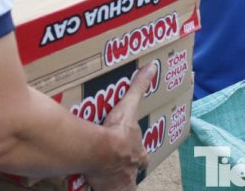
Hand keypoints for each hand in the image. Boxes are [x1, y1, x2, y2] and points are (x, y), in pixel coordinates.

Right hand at [85, 64, 156, 189]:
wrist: (103, 153)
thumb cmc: (117, 132)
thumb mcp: (129, 106)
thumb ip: (139, 87)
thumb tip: (152, 66)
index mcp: (138, 153)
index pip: (142, 155)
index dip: (139, 154)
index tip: (137, 154)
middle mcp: (131, 169)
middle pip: (132, 169)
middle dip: (127, 167)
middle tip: (118, 163)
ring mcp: (119, 180)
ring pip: (120, 182)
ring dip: (115, 179)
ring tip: (106, 177)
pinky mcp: (106, 188)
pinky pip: (104, 189)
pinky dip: (99, 187)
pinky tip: (93, 185)